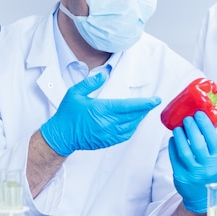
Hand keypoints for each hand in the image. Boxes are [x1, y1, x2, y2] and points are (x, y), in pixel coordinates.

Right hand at [40, 73, 160, 156]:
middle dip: (144, 109)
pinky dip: (132, 128)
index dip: (144, 103)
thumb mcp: (75, 93)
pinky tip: (133, 122)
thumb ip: (90, 83)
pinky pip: (125, 135)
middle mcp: (107, 123)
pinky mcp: (107, 141)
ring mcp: (108, 134)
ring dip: (139, 119)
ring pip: (131, 127)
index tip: (155, 100)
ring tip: (144, 111)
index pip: (128, 106)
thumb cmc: (67, 114)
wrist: (61, 136)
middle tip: (152, 103)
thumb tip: (104, 74)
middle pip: (133, 117)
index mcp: (101, 110)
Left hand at [168, 111, 216, 212]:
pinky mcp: (180, 176)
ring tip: (178, 127)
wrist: (202, 197)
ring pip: (184, 150)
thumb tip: (205, 121)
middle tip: (187, 118)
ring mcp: (193, 173)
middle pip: (197, 143)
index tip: (199, 114)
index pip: (212, 139)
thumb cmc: (211, 174)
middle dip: (191, 127)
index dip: (205, 124)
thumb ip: (213, 144)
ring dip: (180, 135)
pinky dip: (173, 146)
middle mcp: (207, 167)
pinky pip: (174, 157)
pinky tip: (173, 139)